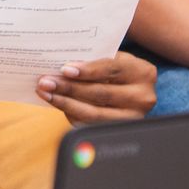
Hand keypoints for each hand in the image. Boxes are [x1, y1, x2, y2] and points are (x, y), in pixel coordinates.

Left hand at [36, 53, 155, 124]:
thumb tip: (63, 67)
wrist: (134, 88)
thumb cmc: (117, 69)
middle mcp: (142, 97)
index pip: (112, 69)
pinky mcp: (118, 130)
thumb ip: (95, 60)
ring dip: (65, 103)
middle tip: (46, 82)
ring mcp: (132, 117)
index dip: (87, 70)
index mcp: (142, 72)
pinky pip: (90, 124)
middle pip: (101, 93)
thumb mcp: (114, 59)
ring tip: (46, 93)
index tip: (64, 70)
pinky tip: (57, 102)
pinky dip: (70, 113)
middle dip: (69, 88)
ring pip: (94, 113)